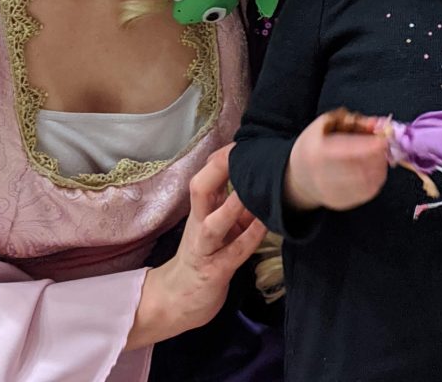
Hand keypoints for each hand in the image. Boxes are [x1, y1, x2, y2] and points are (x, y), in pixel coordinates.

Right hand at [127, 145, 266, 348]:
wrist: (177, 300)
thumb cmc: (204, 256)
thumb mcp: (217, 227)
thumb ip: (234, 206)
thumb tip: (257, 178)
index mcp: (200, 211)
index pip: (206, 176)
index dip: (222, 158)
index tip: (243, 142)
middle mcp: (199, 224)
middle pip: (200, 190)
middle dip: (219, 169)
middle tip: (241, 151)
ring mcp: (204, 249)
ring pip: (214, 224)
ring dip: (232, 206)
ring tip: (250, 188)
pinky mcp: (214, 272)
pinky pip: (233, 253)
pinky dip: (249, 238)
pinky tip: (265, 225)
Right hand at [285, 111, 388, 211]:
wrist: (299, 176)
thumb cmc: (314, 145)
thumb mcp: (327, 124)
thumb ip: (352, 120)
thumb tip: (376, 124)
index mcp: (317, 152)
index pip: (346, 150)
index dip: (368, 145)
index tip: (383, 139)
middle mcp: (322, 175)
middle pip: (359, 168)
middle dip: (377, 156)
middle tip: (384, 145)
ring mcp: (332, 192)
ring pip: (366, 182)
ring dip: (379, 167)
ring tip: (380, 156)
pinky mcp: (341, 203)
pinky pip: (367, 193)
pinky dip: (377, 179)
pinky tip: (375, 169)